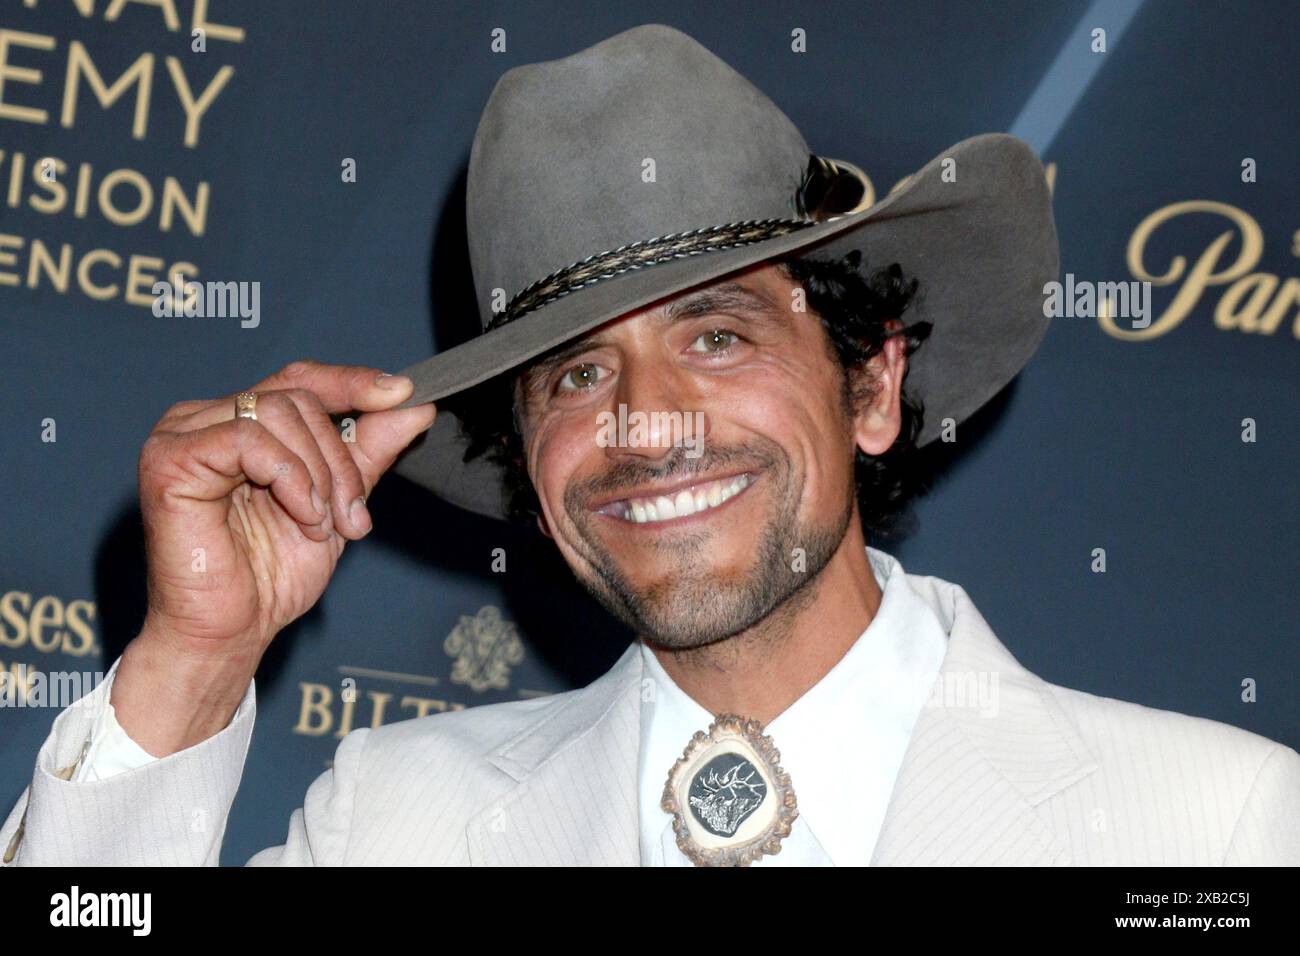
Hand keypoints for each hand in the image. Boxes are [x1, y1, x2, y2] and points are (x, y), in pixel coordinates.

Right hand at [114, 360, 436, 753]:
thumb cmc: (270, 575)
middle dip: (340, 459)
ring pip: (278, 414)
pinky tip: (300, 516)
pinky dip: (290, 479)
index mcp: (240, 424)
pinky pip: (248, 440)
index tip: (402, 393)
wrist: (232, 631)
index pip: (300, 380)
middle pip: (296, 399)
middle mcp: (205, 419)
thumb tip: (414, 406)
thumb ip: (368, 453)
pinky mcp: (169, 459)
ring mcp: (181, 434)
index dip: (352, 382)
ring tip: (320, 525)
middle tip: (352, 515)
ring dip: (318, 474)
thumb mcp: (337, 504)